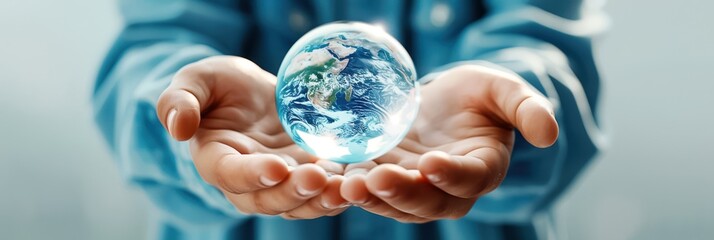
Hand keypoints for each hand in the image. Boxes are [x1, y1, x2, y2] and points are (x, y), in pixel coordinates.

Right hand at [156, 56, 348, 218]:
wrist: (255, 95)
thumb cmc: (222, 87)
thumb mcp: (198, 81)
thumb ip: (180, 100)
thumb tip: (177, 127)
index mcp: (216, 159)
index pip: (230, 174)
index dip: (252, 174)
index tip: (275, 166)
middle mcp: (248, 181)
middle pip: (267, 199)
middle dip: (293, 192)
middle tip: (317, 177)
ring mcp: (280, 183)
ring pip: (299, 203)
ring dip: (321, 200)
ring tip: (344, 188)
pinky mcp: (308, 175)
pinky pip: (323, 191)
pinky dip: (340, 189)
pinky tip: (360, 179)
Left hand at [340, 65, 558, 222]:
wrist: (443, 102)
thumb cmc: (479, 96)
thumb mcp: (504, 91)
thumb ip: (527, 109)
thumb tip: (550, 134)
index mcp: (482, 169)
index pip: (469, 179)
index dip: (452, 174)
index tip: (431, 162)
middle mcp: (448, 188)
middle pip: (427, 201)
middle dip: (402, 193)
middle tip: (377, 178)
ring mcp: (415, 187)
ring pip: (394, 203)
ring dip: (372, 197)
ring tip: (350, 183)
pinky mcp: (387, 179)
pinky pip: (370, 189)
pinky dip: (351, 186)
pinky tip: (331, 176)